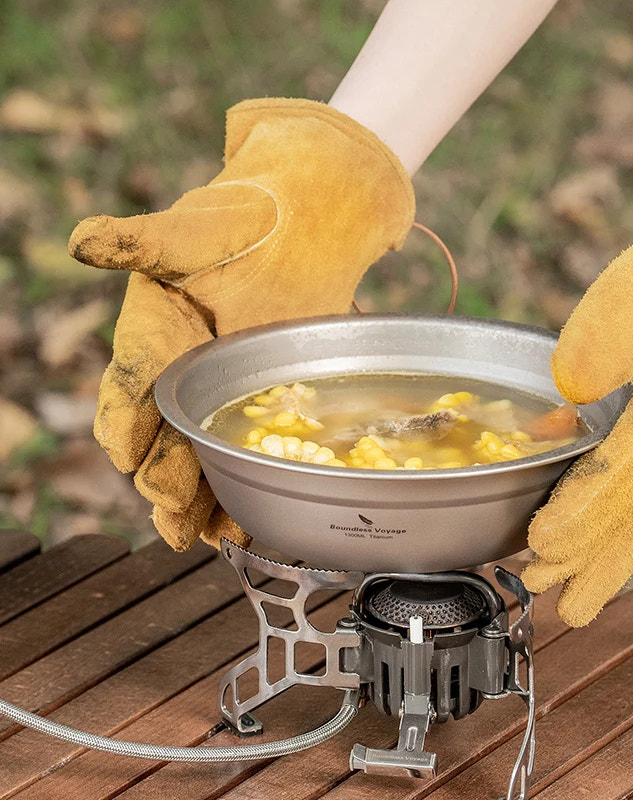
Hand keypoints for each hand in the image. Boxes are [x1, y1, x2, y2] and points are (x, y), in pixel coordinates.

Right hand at [69, 98, 414, 549]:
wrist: (299, 224)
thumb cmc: (240, 219)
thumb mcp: (192, 227)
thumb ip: (142, 242)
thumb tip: (82, 240)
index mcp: (152, 335)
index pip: (129, 390)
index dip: (126, 427)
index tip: (128, 457)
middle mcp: (178, 375)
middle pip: (161, 442)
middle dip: (167, 483)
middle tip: (177, 520)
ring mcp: (218, 394)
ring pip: (198, 460)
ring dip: (203, 503)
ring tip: (212, 540)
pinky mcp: (257, 402)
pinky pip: (240, 455)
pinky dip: (241, 490)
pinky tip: (247, 525)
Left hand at [522, 115, 632, 625]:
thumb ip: (619, 326)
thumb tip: (570, 386)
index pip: (626, 468)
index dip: (581, 512)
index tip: (538, 547)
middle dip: (589, 552)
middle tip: (543, 593)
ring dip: (606, 549)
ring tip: (571, 593)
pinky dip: (625, 515)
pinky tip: (607, 535)